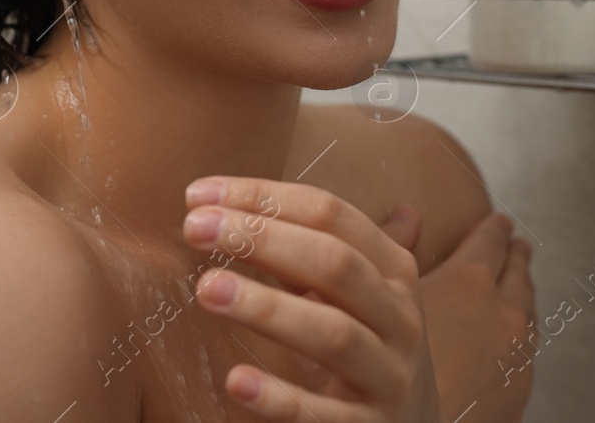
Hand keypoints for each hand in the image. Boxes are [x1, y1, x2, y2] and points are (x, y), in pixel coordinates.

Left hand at [183, 176, 441, 421]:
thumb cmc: (366, 346)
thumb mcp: (354, 291)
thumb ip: (306, 244)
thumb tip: (235, 194)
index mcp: (394, 269)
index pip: (330, 214)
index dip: (265, 197)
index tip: (198, 194)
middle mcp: (400, 317)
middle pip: (334, 263)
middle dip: (262, 238)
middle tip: (195, 229)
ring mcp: (389, 377)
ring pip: (333, 333)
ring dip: (267, 307)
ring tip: (207, 289)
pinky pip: (324, 416)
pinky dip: (280, 399)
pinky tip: (237, 379)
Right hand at [397, 211, 535, 422]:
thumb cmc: (385, 368)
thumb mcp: (380, 295)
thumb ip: (392, 247)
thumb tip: (409, 212)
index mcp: (469, 282)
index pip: (491, 241)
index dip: (494, 228)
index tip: (500, 221)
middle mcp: (503, 315)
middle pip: (519, 275)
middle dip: (516, 257)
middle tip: (518, 246)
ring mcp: (517, 357)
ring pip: (529, 316)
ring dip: (522, 298)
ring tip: (518, 290)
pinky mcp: (519, 393)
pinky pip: (527, 355)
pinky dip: (520, 340)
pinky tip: (509, 346)